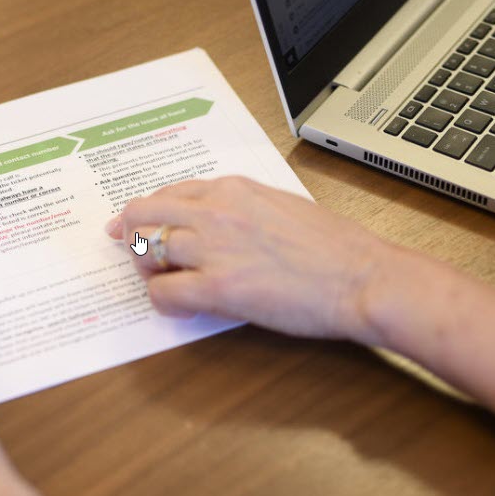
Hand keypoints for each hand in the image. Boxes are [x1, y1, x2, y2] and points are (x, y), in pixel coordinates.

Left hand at [107, 176, 394, 341]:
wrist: (362, 277)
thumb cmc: (336, 249)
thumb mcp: (283, 206)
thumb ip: (243, 209)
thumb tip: (217, 224)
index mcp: (233, 189)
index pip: (170, 192)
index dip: (148, 211)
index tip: (135, 224)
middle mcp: (216, 211)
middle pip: (143, 215)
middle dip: (132, 235)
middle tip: (134, 253)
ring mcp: (214, 248)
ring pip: (146, 252)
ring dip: (148, 270)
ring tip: (165, 284)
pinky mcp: (217, 287)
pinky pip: (163, 291)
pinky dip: (162, 300)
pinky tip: (180, 306)